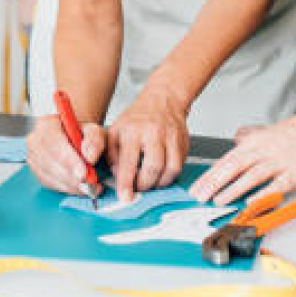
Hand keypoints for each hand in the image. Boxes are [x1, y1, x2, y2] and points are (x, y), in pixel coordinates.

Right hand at [26, 115, 105, 195]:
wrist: (73, 136)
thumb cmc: (82, 132)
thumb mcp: (94, 130)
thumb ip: (95, 140)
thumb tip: (90, 157)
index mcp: (47, 124)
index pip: (55, 143)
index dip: (69, 160)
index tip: (83, 174)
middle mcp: (35, 140)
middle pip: (49, 162)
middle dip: (70, 177)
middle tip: (89, 185)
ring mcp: (33, 157)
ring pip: (49, 176)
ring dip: (70, 185)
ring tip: (89, 187)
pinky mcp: (36, 171)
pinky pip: (49, 183)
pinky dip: (65, 188)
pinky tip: (79, 187)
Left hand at [107, 86, 189, 201]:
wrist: (163, 99)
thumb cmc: (137, 117)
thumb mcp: (115, 130)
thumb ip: (111, 154)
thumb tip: (116, 177)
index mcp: (132, 130)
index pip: (128, 161)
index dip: (126, 183)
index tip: (125, 197)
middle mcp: (153, 133)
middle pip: (152, 168)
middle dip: (144, 185)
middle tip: (138, 188)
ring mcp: (171, 137)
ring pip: (170, 170)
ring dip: (159, 183)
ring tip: (150, 182)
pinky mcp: (184, 142)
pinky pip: (179, 166)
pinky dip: (170, 176)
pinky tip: (161, 174)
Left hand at [190, 106, 295, 205]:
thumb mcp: (269, 132)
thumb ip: (251, 143)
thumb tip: (235, 148)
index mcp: (257, 141)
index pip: (227, 159)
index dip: (210, 174)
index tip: (197, 187)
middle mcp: (265, 150)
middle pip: (234, 166)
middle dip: (214, 183)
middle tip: (199, 196)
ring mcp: (280, 161)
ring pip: (251, 175)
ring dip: (232, 189)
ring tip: (218, 200)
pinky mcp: (295, 172)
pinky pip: (276, 185)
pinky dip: (262, 194)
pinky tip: (250, 202)